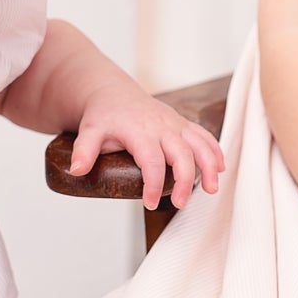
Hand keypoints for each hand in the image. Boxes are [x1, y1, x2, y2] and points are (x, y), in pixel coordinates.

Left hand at [68, 81, 224, 209]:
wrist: (112, 93)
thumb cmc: (103, 115)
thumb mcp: (89, 131)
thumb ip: (84, 150)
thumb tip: (76, 170)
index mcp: (140, 131)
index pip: (152, 161)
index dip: (154, 184)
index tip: (150, 204)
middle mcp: (162, 126)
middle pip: (182, 153)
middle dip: (185, 180)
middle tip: (181, 204)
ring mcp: (175, 124)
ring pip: (199, 143)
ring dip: (209, 165)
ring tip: (211, 189)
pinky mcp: (182, 124)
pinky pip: (203, 136)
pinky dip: (214, 151)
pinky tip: (221, 168)